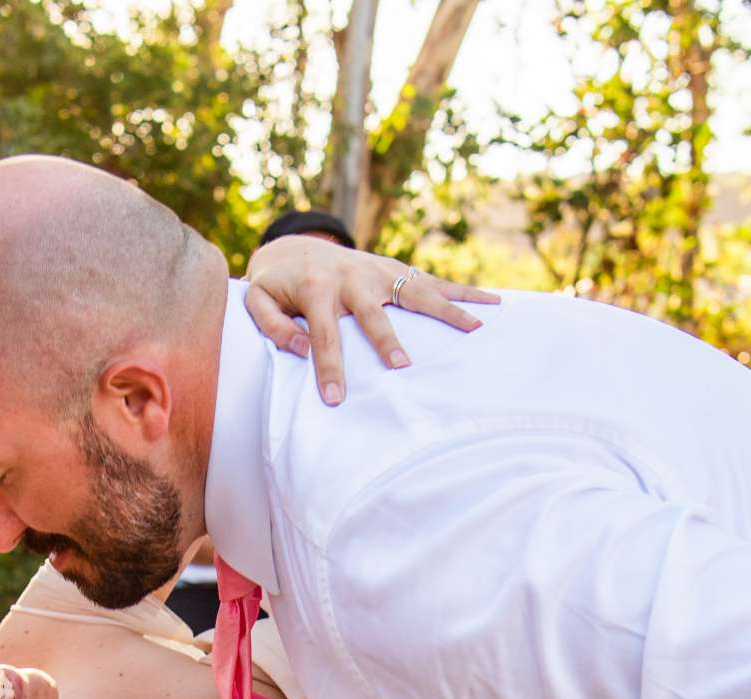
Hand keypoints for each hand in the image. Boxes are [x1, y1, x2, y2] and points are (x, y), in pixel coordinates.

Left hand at [242, 234, 499, 405]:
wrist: (295, 246)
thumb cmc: (276, 284)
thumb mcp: (258, 300)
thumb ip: (272, 325)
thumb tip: (301, 348)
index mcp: (316, 289)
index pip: (324, 335)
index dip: (328, 367)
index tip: (335, 399)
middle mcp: (352, 277)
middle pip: (374, 313)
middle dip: (387, 340)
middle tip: (403, 366)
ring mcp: (377, 271)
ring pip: (415, 291)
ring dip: (446, 309)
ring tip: (477, 327)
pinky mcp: (394, 269)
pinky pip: (431, 281)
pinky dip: (462, 291)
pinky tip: (492, 302)